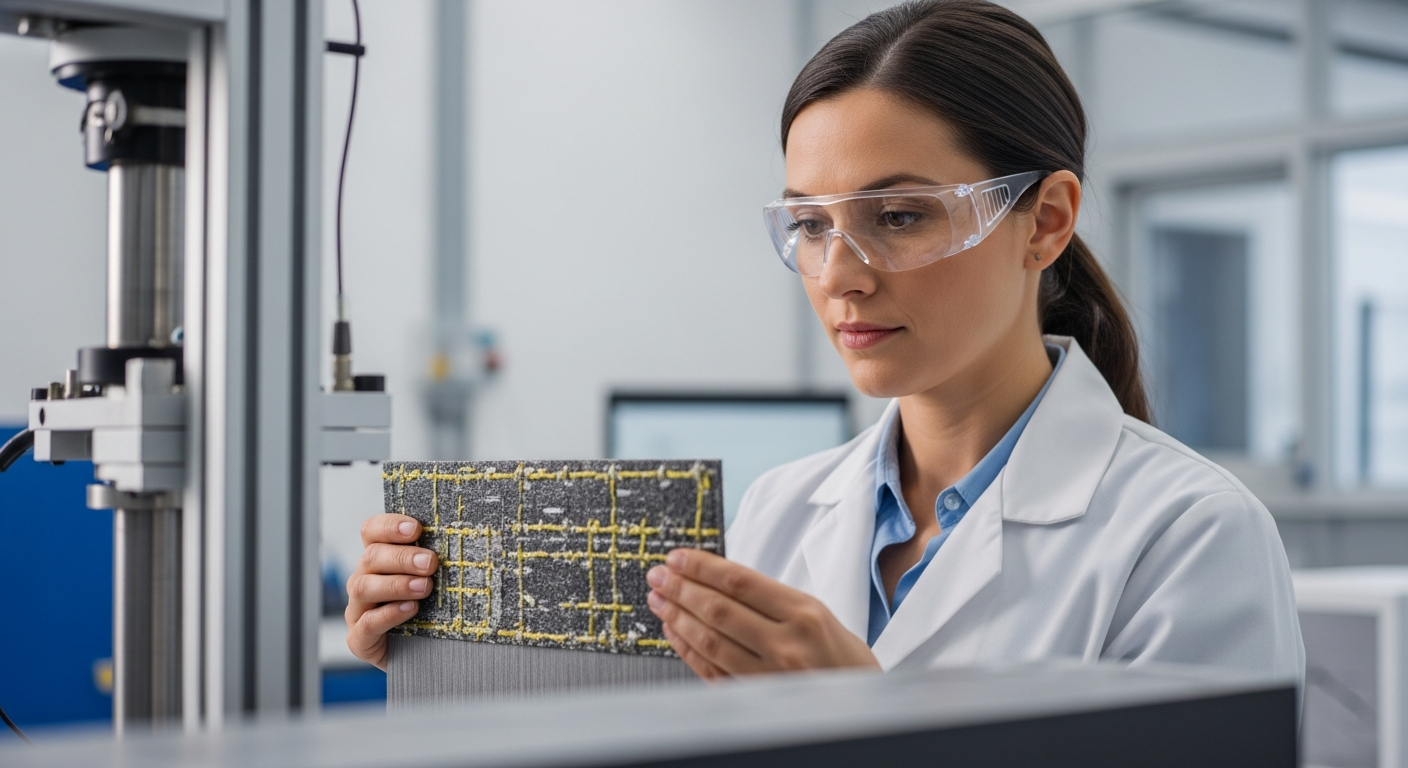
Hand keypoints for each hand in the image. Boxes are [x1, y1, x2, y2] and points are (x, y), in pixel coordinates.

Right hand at [345, 513, 438, 669]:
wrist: (425, 656)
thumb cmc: (430, 611)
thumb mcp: (434, 580)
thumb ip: (435, 560)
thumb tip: (463, 538)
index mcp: (378, 559)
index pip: (371, 531)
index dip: (389, 526)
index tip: (416, 528)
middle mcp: (363, 580)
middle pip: (371, 557)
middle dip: (402, 557)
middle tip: (430, 563)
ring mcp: (358, 610)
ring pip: (363, 587)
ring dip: (396, 584)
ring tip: (424, 587)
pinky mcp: (359, 639)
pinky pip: (366, 624)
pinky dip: (388, 614)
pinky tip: (410, 608)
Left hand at [646, 548, 879, 678]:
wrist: (863, 705)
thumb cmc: (842, 658)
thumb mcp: (819, 616)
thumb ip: (772, 600)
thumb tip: (718, 578)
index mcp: (805, 614)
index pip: (739, 581)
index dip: (702, 567)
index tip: (677, 557)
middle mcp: (787, 644)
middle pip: (719, 609)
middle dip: (681, 589)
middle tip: (657, 575)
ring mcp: (770, 676)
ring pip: (710, 641)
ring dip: (677, 618)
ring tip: (659, 600)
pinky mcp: (757, 700)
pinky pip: (712, 672)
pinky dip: (688, 651)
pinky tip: (673, 633)